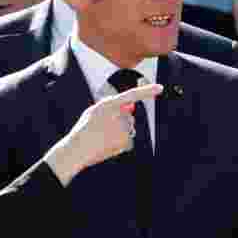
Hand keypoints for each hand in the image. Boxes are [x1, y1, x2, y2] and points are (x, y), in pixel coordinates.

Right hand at [45, 83, 162, 184]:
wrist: (78, 149)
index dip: (147, 91)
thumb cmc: (83, 130)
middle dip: (121, 121)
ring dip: (120, 132)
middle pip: (128, 116)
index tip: (160, 88)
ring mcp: (123, 128)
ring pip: (129, 128)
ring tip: (104, 137)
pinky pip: (128, 139)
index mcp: (108, 104)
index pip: (132, 95)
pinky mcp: (126, 141)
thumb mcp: (94, 111)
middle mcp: (118, 115)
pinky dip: (121, 143)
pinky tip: (108, 144)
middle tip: (103, 129)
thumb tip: (131, 108)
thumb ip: (112, 106)